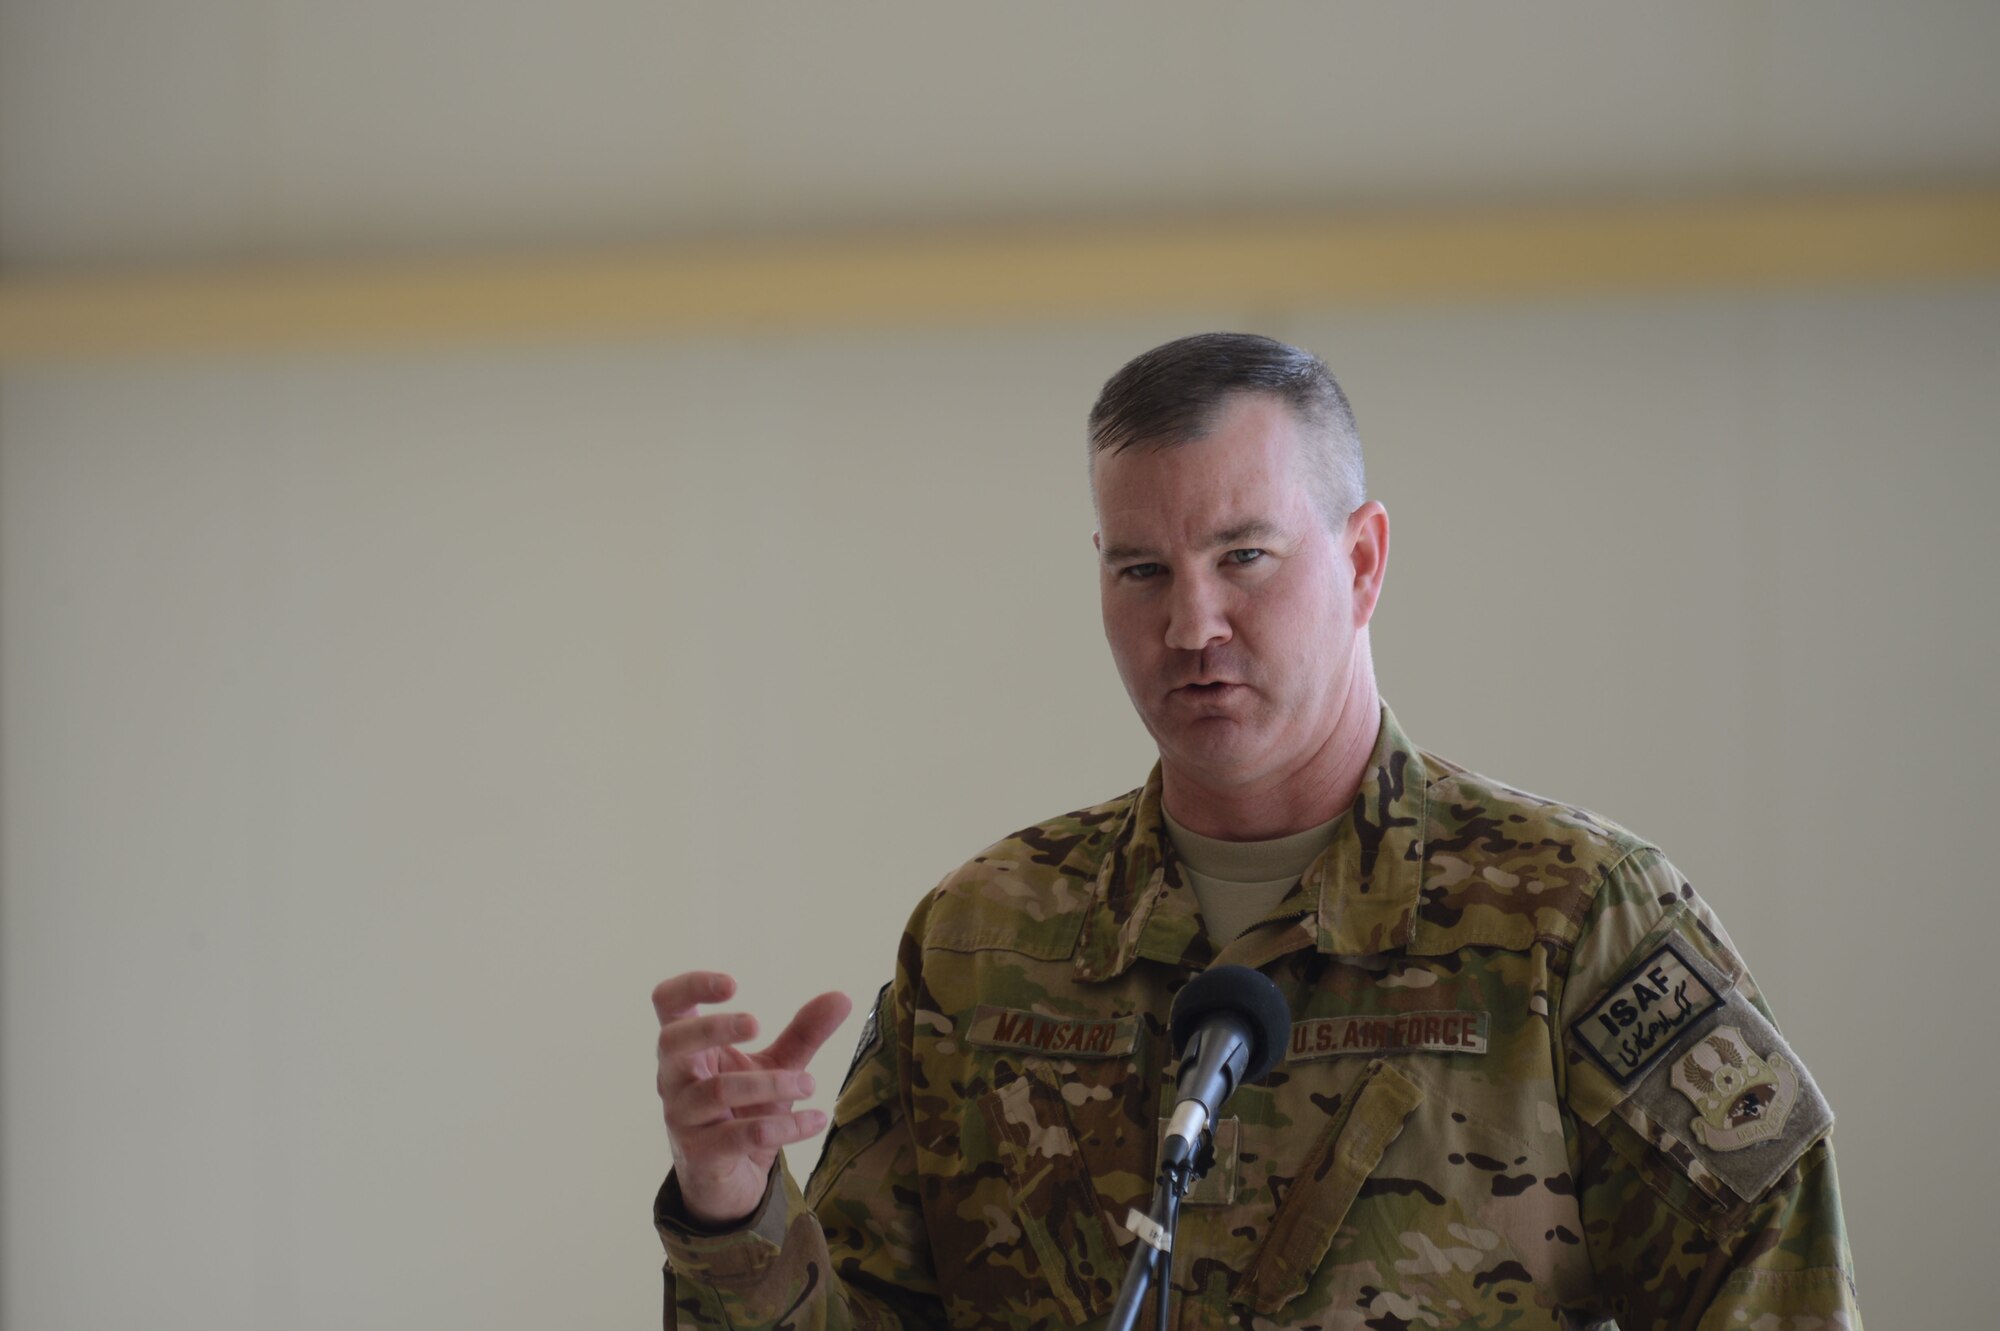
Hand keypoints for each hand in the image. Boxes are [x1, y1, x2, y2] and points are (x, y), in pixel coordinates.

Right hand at [653, 971, 853, 1226]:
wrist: (729, 1180)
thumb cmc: (744, 1109)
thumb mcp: (776, 1065)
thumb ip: (804, 1032)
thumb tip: (844, 997)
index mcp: (687, 1047)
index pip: (667, 1003)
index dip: (691, 986)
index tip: (734, 984)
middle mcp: (674, 1079)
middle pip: (673, 1040)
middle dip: (715, 1028)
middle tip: (758, 1025)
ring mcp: (683, 1118)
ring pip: (716, 1091)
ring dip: (770, 1084)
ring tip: (811, 1084)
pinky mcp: (701, 1155)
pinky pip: (741, 1136)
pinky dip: (785, 1126)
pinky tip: (816, 1120)